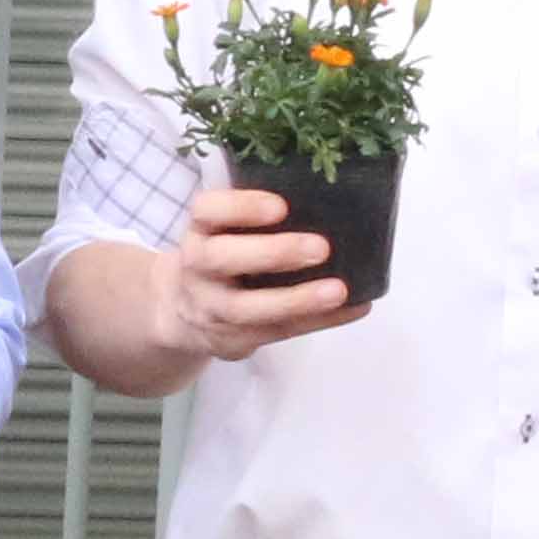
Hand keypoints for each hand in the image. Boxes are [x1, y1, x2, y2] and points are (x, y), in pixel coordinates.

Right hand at [165, 184, 360, 356]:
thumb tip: (333, 200)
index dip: (242, 207)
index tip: (281, 206)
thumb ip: (259, 217)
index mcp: (201, 230)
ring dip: (296, 300)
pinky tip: (352, 307)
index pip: (207, 211)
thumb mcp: (226, 230)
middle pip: (222, 259)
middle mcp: (198, 268)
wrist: (185, 313)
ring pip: (246, 308)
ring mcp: (212, 308)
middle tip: (321, 248)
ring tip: (338, 291)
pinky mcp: (233, 338)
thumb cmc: (225, 256)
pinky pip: (278, 332)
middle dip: (273, 253)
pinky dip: (319, 320)